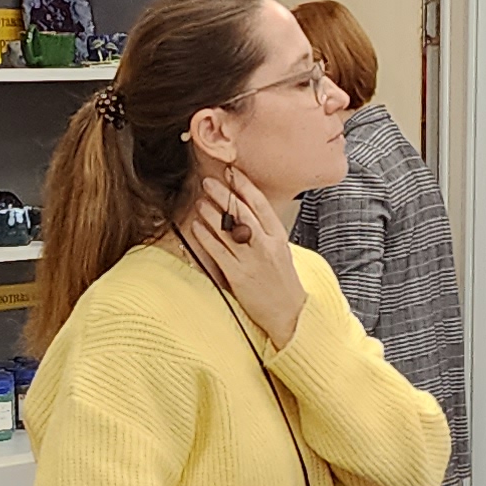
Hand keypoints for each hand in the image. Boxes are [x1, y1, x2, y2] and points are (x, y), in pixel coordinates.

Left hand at [182, 169, 303, 345]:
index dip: (244, 186)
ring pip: (227, 229)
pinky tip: (196, 226)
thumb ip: (265, 231)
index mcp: (278, 236)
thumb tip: (246, 210)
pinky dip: (205, 236)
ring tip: (200, 201)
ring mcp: (251, 260)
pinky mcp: (238, 276)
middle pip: (242, 212)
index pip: (260, 203)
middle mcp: (265, 245)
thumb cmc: (283, 282)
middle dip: (224, 194)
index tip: (232, 172)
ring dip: (211, 212)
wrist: (289, 313)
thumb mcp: (281, 250)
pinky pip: (217, 251)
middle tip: (209, 182)